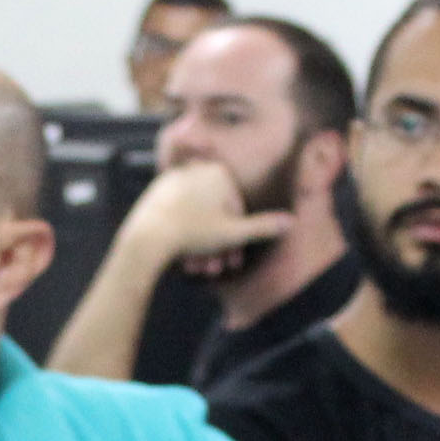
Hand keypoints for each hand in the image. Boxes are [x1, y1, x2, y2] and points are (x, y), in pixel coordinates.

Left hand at [122, 159, 292, 276]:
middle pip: (215, 215)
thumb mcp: (234, 234)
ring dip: (200, 245)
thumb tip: (291, 221)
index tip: (232, 262)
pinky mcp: (156, 192)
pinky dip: (182, 233)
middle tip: (213, 269)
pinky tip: (180, 255)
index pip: (236, 211)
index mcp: (219, 173)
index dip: (237, 240)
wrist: (148, 236)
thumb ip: (263, 227)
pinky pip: (177, 214)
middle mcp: (197, 170)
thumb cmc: (193, 233)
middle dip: (216, 246)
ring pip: (196, 216)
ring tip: (196, 268)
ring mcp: (175, 179)